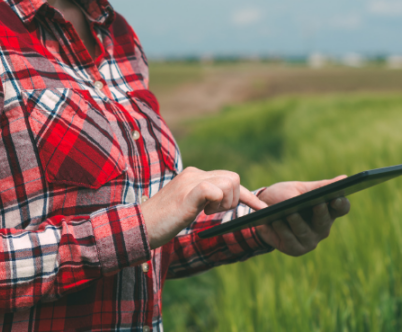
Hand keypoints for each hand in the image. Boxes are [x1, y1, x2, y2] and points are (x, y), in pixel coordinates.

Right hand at [141, 167, 268, 247]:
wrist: (140, 227)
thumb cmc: (162, 222)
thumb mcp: (187, 206)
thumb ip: (204, 198)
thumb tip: (223, 199)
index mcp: (193, 175)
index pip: (228, 179)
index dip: (248, 195)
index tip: (262, 208)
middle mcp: (193, 174)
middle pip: (233, 178)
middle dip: (234, 199)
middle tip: (214, 212)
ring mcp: (190, 181)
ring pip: (230, 183)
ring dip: (225, 203)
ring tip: (205, 213)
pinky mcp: (189, 192)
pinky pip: (216, 191)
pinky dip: (217, 203)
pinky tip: (202, 212)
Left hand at [255, 178, 351, 255]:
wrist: (258, 209)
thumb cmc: (284, 197)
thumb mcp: (299, 188)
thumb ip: (319, 186)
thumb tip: (344, 179)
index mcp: (327, 210)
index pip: (341, 208)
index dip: (341, 204)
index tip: (336, 197)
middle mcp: (322, 227)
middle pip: (324, 220)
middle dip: (320, 212)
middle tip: (317, 203)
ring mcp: (310, 240)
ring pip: (304, 231)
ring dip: (296, 221)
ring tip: (289, 212)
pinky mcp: (295, 249)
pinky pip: (289, 239)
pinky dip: (281, 229)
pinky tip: (275, 221)